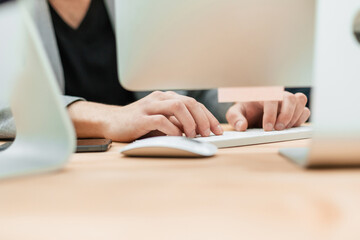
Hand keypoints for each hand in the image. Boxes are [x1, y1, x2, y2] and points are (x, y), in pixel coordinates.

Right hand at [68, 91, 222, 141]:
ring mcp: (150, 106)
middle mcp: (160, 98)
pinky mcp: (141, 118)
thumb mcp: (161, 121)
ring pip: (178, 106)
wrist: (111, 122)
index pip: (193, 103)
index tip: (217, 129)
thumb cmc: (138, 123)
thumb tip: (199, 131)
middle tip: (209, 133)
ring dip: (190, 122)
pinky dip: (173, 129)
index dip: (208, 116)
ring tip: (193, 135)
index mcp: (166, 98)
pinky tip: (177, 137)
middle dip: (203, 118)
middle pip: (189, 102)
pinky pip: (162, 120)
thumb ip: (177, 123)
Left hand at [225, 91, 310, 130]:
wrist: (251, 112)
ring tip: (284, 128)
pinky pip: (305, 111)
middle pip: (290, 98)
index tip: (267, 128)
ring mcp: (288, 102)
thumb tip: (242, 126)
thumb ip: (235, 118)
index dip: (271, 114)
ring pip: (301, 101)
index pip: (272, 99)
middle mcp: (278, 96)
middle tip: (278, 129)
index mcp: (263, 94)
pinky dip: (300, 120)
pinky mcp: (295, 110)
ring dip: (295, 117)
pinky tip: (289, 127)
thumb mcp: (234, 113)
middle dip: (286, 115)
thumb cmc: (245, 111)